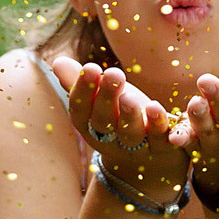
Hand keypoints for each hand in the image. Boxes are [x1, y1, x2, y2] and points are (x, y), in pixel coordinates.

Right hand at [51, 57, 189, 198]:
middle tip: (114, 74)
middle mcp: (110, 139)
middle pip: (104, 122)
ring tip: (129, 96)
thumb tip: (58, 62)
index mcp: (89, 126)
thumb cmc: (118, 117)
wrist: (147, 156)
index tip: (90, 67)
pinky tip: (156, 107)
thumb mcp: (100, 100)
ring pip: (130, 134)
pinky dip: (158, 124)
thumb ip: (80, 82)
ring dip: (129, 115)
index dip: (83, 91)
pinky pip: (158, 138)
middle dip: (107, 98)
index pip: (80, 111)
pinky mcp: (160, 147)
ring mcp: (135, 147)